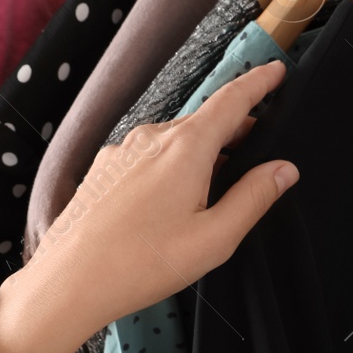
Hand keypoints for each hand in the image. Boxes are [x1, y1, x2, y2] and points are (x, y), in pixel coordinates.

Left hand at [0, 62, 297, 352]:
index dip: (258, 83)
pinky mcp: (104, 170)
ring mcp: (123, 152)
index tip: (276, 70)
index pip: (232, 100)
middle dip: (234, 130)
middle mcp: (152, 138)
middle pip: (205, 122)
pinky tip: (170, 202)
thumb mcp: (215, 238)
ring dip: (202, 152)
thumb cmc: (142, 264)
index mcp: (186, 148)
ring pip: (175, 140)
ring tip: (214, 187)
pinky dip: (171, 166)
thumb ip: (254, 198)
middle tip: (257, 150)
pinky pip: (148, 156)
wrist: (68, 283)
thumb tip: (284, 170)